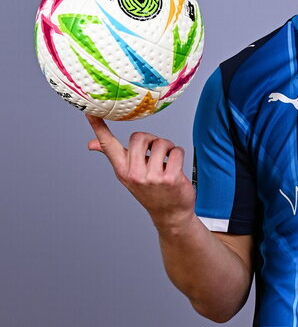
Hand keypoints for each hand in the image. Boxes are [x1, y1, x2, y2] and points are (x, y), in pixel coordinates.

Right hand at [86, 114, 195, 228]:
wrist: (170, 215)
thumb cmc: (150, 191)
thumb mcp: (128, 175)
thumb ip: (114, 155)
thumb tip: (91, 144)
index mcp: (122, 170)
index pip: (108, 145)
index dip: (98, 128)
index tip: (90, 112)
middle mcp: (134, 174)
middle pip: (140, 137)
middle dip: (151, 140)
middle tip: (156, 152)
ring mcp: (152, 178)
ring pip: (161, 143)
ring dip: (168, 148)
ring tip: (167, 162)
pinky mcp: (170, 179)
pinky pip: (176, 151)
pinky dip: (179, 155)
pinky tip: (176, 167)